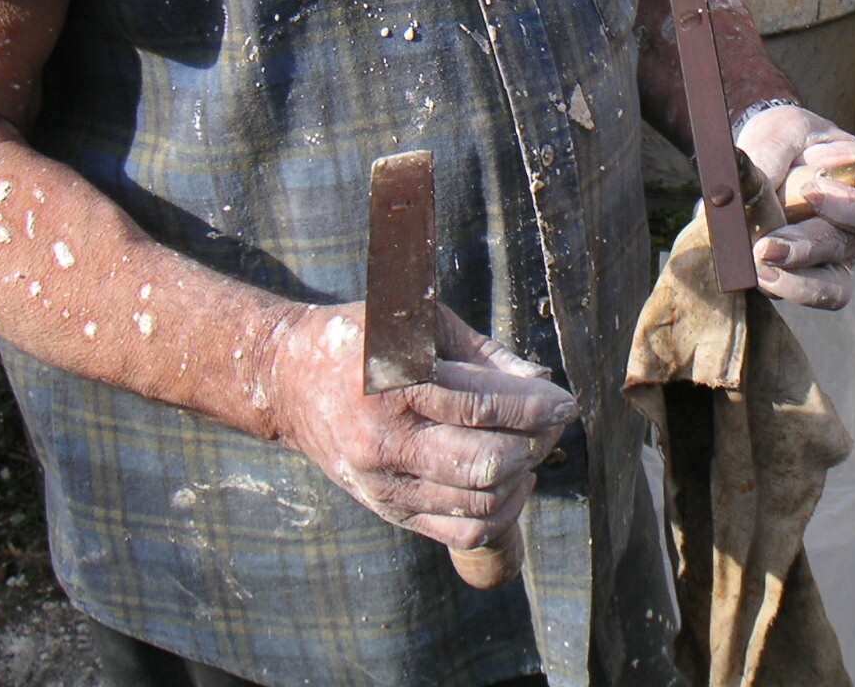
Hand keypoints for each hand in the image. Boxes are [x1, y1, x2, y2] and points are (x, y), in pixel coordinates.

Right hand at [266, 302, 576, 549]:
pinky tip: (511, 480)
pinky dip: (501, 510)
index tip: (565, 400)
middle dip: (535, 441)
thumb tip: (540, 380)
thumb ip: (483, 355)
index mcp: (391, 385)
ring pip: (481, 501)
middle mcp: (384, 441)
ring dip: (523, 475)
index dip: (535, 406)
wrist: (289, 381)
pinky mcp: (389, 511)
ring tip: (532, 445)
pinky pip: (463, 530)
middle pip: (486, 463)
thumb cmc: (363, 340)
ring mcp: (384, 484)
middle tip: (551, 420)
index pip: (480, 406)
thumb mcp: (419, 325)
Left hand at [735, 104, 854, 309]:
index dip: (849, 207)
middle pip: (845, 249)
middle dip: (804, 249)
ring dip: (795, 282)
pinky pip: (804, 292)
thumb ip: (773, 153)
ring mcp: (835, 257)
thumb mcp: (785, 129)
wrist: (770, 153)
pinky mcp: (806, 275)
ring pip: (830, 286)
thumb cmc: (789, 138)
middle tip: (767, 248)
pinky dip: (781, 286)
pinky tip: (756, 274)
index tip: (812, 192)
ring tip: (760, 269)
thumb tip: (754, 183)